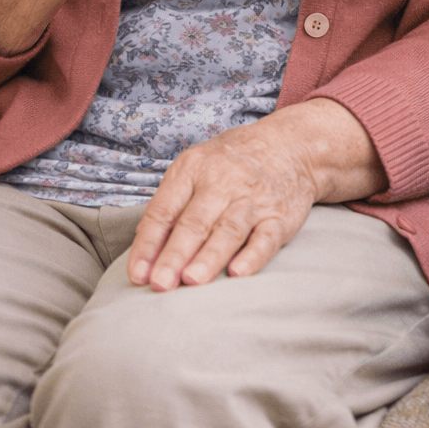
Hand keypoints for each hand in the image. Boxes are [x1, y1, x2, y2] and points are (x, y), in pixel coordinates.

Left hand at [127, 98, 384, 289]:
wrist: (292, 145)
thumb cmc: (232, 163)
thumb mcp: (197, 168)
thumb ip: (172, 207)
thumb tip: (145, 257)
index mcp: (194, 168)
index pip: (164, 209)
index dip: (148, 243)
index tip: (137, 275)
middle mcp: (223, 181)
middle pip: (195, 222)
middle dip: (175, 254)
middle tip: (160, 284)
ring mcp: (253, 199)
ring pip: (229, 229)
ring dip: (209, 256)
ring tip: (192, 281)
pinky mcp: (280, 216)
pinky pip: (266, 237)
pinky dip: (252, 256)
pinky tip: (238, 272)